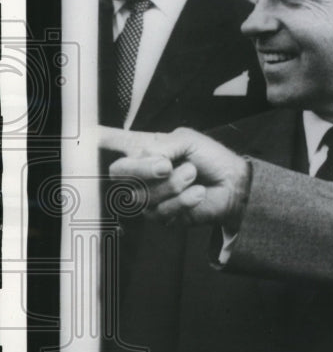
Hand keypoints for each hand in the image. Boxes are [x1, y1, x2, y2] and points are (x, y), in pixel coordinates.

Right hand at [99, 126, 250, 229]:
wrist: (233, 183)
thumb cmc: (210, 158)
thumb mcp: (187, 141)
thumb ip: (162, 146)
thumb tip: (148, 159)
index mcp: (144, 149)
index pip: (110, 142)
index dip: (93, 139)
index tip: (81, 135)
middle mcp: (140, 173)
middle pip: (117, 173)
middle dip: (142, 169)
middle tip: (168, 164)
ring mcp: (148, 196)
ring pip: (142, 195)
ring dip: (174, 184)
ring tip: (193, 175)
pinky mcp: (162, 216)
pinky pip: (162, 211)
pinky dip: (185, 199)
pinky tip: (198, 193)